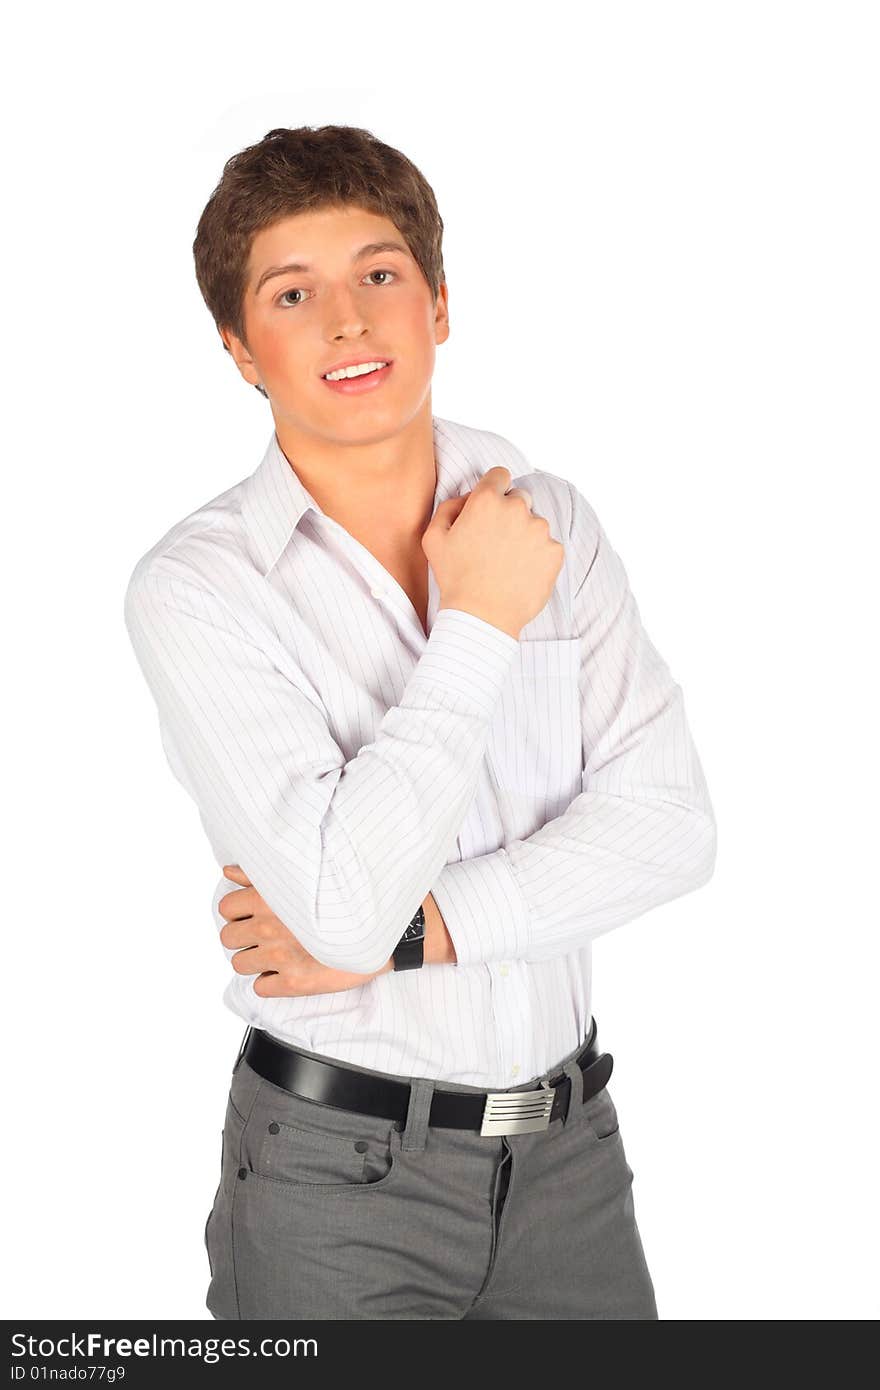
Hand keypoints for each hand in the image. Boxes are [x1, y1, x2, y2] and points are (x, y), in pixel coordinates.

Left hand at [218, 865, 391, 996]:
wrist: (383, 930)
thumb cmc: (345, 901)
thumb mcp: (301, 877)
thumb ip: (258, 875)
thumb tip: (229, 872)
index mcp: (268, 899)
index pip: (226, 908)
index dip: (238, 912)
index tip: (252, 914)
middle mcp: (269, 928)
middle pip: (228, 938)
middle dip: (243, 936)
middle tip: (264, 934)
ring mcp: (280, 957)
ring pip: (240, 965)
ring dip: (254, 959)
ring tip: (275, 952)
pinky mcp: (293, 983)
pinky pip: (260, 987)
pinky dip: (269, 981)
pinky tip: (286, 969)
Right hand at [422, 467, 563, 639]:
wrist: (482, 616)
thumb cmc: (454, 578)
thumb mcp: (433, 538)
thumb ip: (449, 506)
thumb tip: (468, 498)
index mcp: (487, 500)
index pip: (499, 475)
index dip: (494, 489)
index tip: (491, 507)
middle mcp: (517, 508)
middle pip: (519, 498)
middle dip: (509, 514)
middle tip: (495, 543)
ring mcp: (539, 530)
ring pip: (534, 524)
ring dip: (524, 536)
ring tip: (507, 564)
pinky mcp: (555, 551)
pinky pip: (548, 546)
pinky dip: (538, 557)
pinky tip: (520, 573)